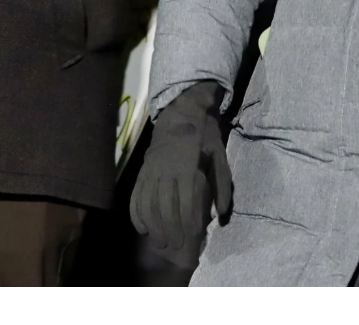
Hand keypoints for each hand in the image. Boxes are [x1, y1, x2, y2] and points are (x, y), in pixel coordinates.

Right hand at [130, 81, 231, 260]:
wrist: (182, 111)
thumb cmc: (205, 137)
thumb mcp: (220, 157)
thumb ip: (222, 186)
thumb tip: (221, 215)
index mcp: (188, 167)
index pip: (186, 201)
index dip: (189, 221)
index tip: (193, 236)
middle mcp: (166, 170)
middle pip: (164, 206)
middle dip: (169, 229)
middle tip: (173, 247)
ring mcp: (151, 170)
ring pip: (147, 202)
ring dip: (151, 225)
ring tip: (157, 242)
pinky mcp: (142, 170)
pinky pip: (136, 194)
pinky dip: (136, 212)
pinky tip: (141, 227)